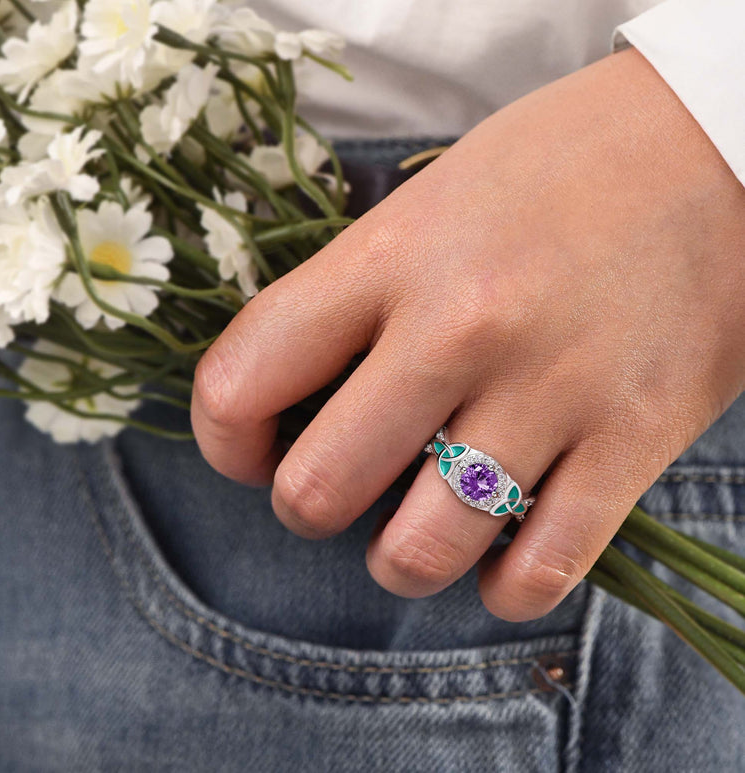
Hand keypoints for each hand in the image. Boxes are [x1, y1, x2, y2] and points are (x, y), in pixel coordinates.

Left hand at [191, 47, 744, 621]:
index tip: (248, 450)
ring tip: (412, 537)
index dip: (223, 438)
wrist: (714, 141)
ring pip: (423, 549)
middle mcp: (460, 326)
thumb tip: (296, 387)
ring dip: (399, 563)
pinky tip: (497, 561)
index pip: (243, 377)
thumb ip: (355, 294)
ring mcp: (551, 389)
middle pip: (318, 489)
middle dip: (307, 508)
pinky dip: (502, 588)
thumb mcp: (430, 200)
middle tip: (336, 490)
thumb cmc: (555, 168)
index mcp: (391, 257)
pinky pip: (541, 570)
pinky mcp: (635, 437)